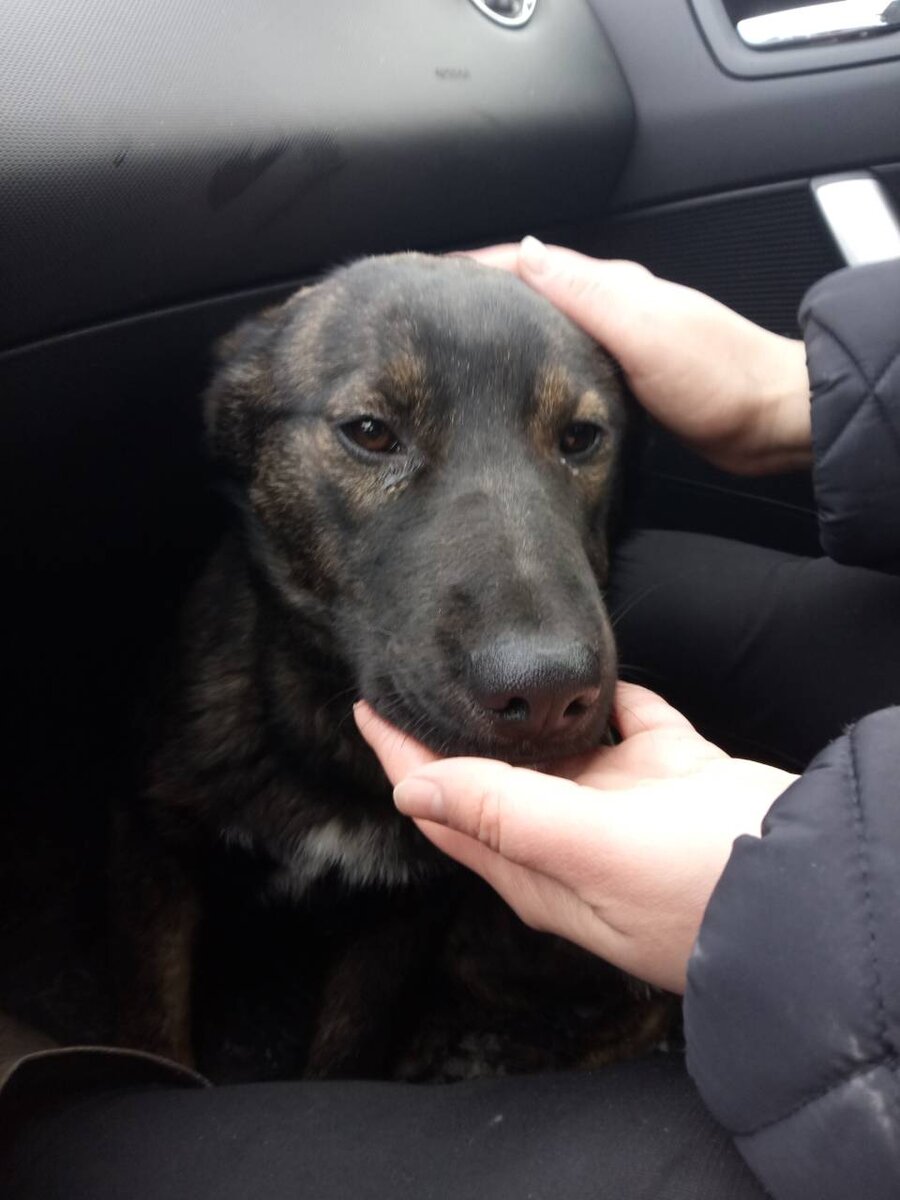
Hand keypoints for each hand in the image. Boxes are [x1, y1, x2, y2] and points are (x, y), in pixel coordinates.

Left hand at [355, 683, 796, 993]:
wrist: (809, 892)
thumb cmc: (696, 889)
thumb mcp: (588, 852)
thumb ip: (502, 814)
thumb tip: (412, 787)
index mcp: (536, 865)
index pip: (447, 806)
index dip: (405, 757)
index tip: (370, 706)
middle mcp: (571, 836)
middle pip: (491, 775)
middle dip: (452, 731)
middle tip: (418, 673)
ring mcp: (626, 805)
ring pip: (559, 750)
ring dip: (524, 716)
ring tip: (490, 668)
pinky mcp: (675, 774)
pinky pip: (632, 723)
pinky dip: (612, 700)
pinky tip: (596, 675)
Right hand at [465, 239, 811, 475]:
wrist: (771, 421)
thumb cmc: (717, 377)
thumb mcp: (643, 330)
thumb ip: (584, 293)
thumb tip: (526, 251)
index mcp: (611, 286)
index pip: (530, 262)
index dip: (478, 266)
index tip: (428, 277)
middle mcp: (612, 307)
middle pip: (533, 290)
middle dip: (482, 295)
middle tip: (431, 315)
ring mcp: (620, 342)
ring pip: (547, 326)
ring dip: (506, 329)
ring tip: (460, 346)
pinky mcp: (626, 379)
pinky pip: (566, 360)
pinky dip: (535, 360)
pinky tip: (517, 381)